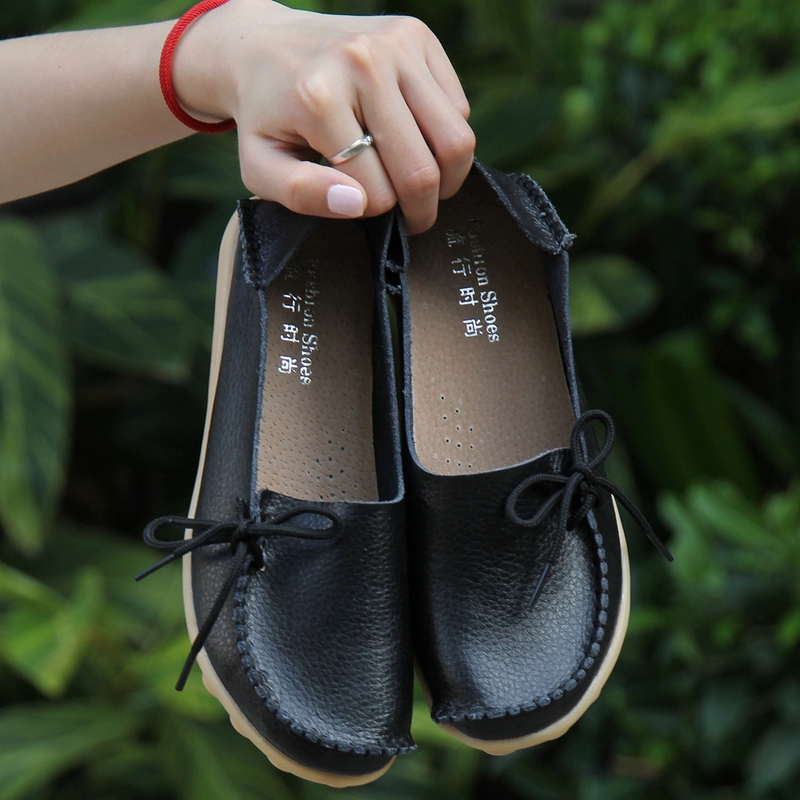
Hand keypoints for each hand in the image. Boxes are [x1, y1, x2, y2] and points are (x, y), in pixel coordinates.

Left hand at [172, 0, 475, 232]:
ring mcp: (396, 44)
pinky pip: (460, 110)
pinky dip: (445, 138)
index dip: (374, 213)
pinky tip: (417, 140)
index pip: (378, 193)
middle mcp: (363, 63)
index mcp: (319, 99)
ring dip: (446, 179)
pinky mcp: (418, 35)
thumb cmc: (266, 116)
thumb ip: (301, 194)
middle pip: (423, 171)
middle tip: (410, 217)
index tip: (363, 207)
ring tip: (421, 186)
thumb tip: (357, 204)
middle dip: (419, 209)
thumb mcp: (260, 166)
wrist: (263, 45)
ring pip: (456, 142)